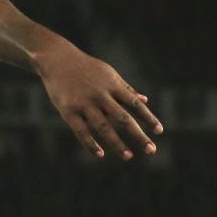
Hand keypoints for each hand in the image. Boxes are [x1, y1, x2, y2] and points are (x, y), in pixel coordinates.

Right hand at [36, 44, 162, 159]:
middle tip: (152, 150)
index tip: (159, 131)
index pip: (135, 104)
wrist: (56, 59)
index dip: (148, 118)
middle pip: (123, 118)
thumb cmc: (85, 67)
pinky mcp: (68, 110)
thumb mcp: (108, 74)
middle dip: (139, 135)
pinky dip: (90, 144)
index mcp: (112, 86)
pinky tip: (100, 155)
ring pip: (103, 127)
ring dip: (117, 144)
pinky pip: (81, 131)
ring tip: (128, 156)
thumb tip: (145, 100)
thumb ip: (126, 88)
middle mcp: (100, 95)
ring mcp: (84, 103)